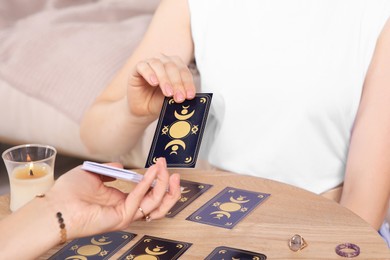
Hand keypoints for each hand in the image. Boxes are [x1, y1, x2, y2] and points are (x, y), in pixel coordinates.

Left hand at [47, 158, 180, 239]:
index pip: (148, 194)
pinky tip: (150, 173)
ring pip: (156, 206)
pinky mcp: (121, 217)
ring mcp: (125, 214)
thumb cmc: (68, 192)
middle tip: (172, 171)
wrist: (55, 205)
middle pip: (158, 203)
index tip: (160, 164)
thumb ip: (109, 169)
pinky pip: (140, 201)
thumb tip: (121, 166)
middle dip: (169, 188)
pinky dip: (147, 185)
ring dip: (164, 188)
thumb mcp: (92, 173)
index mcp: (120, 199)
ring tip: (167, 172)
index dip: (157, 180)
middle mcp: (125, 208)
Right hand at [127, 54, 195, 119]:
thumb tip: (188, 96)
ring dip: (164, 79)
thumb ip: (179, 95)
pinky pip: (143, 66)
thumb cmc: (159, 101)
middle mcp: (164, 61)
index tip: (190, 96)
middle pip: (172, 67)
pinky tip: (154, 83)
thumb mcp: (172, 100)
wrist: (143, 109)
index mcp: (176, 66)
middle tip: (179, 97)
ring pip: (158, 65)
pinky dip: (149, 74)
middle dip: (177, 83)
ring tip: (168, 93)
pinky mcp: (138, 67)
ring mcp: (150, 63)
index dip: (188, 83)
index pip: (184, 72)